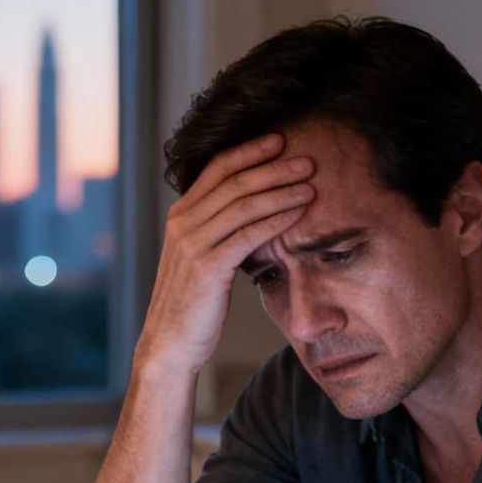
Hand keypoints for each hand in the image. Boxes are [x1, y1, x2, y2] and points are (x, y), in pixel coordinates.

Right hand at [136, 133, 314, 378]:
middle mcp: (182, 223)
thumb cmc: (193, 302)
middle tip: (307, 159)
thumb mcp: (202, 256)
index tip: (280, 140)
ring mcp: (192, 244)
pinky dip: (276, 219)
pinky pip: (247, 235)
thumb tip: (252, 210)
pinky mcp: (207, 267)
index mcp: (181, 215)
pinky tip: (298, 213)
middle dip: (273, 166)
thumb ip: (218, 229)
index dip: (249, 150)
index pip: (217, 168)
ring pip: (243, 204)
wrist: (170, 342)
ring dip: (281, 190)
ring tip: (310, 184)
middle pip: (233, 181)